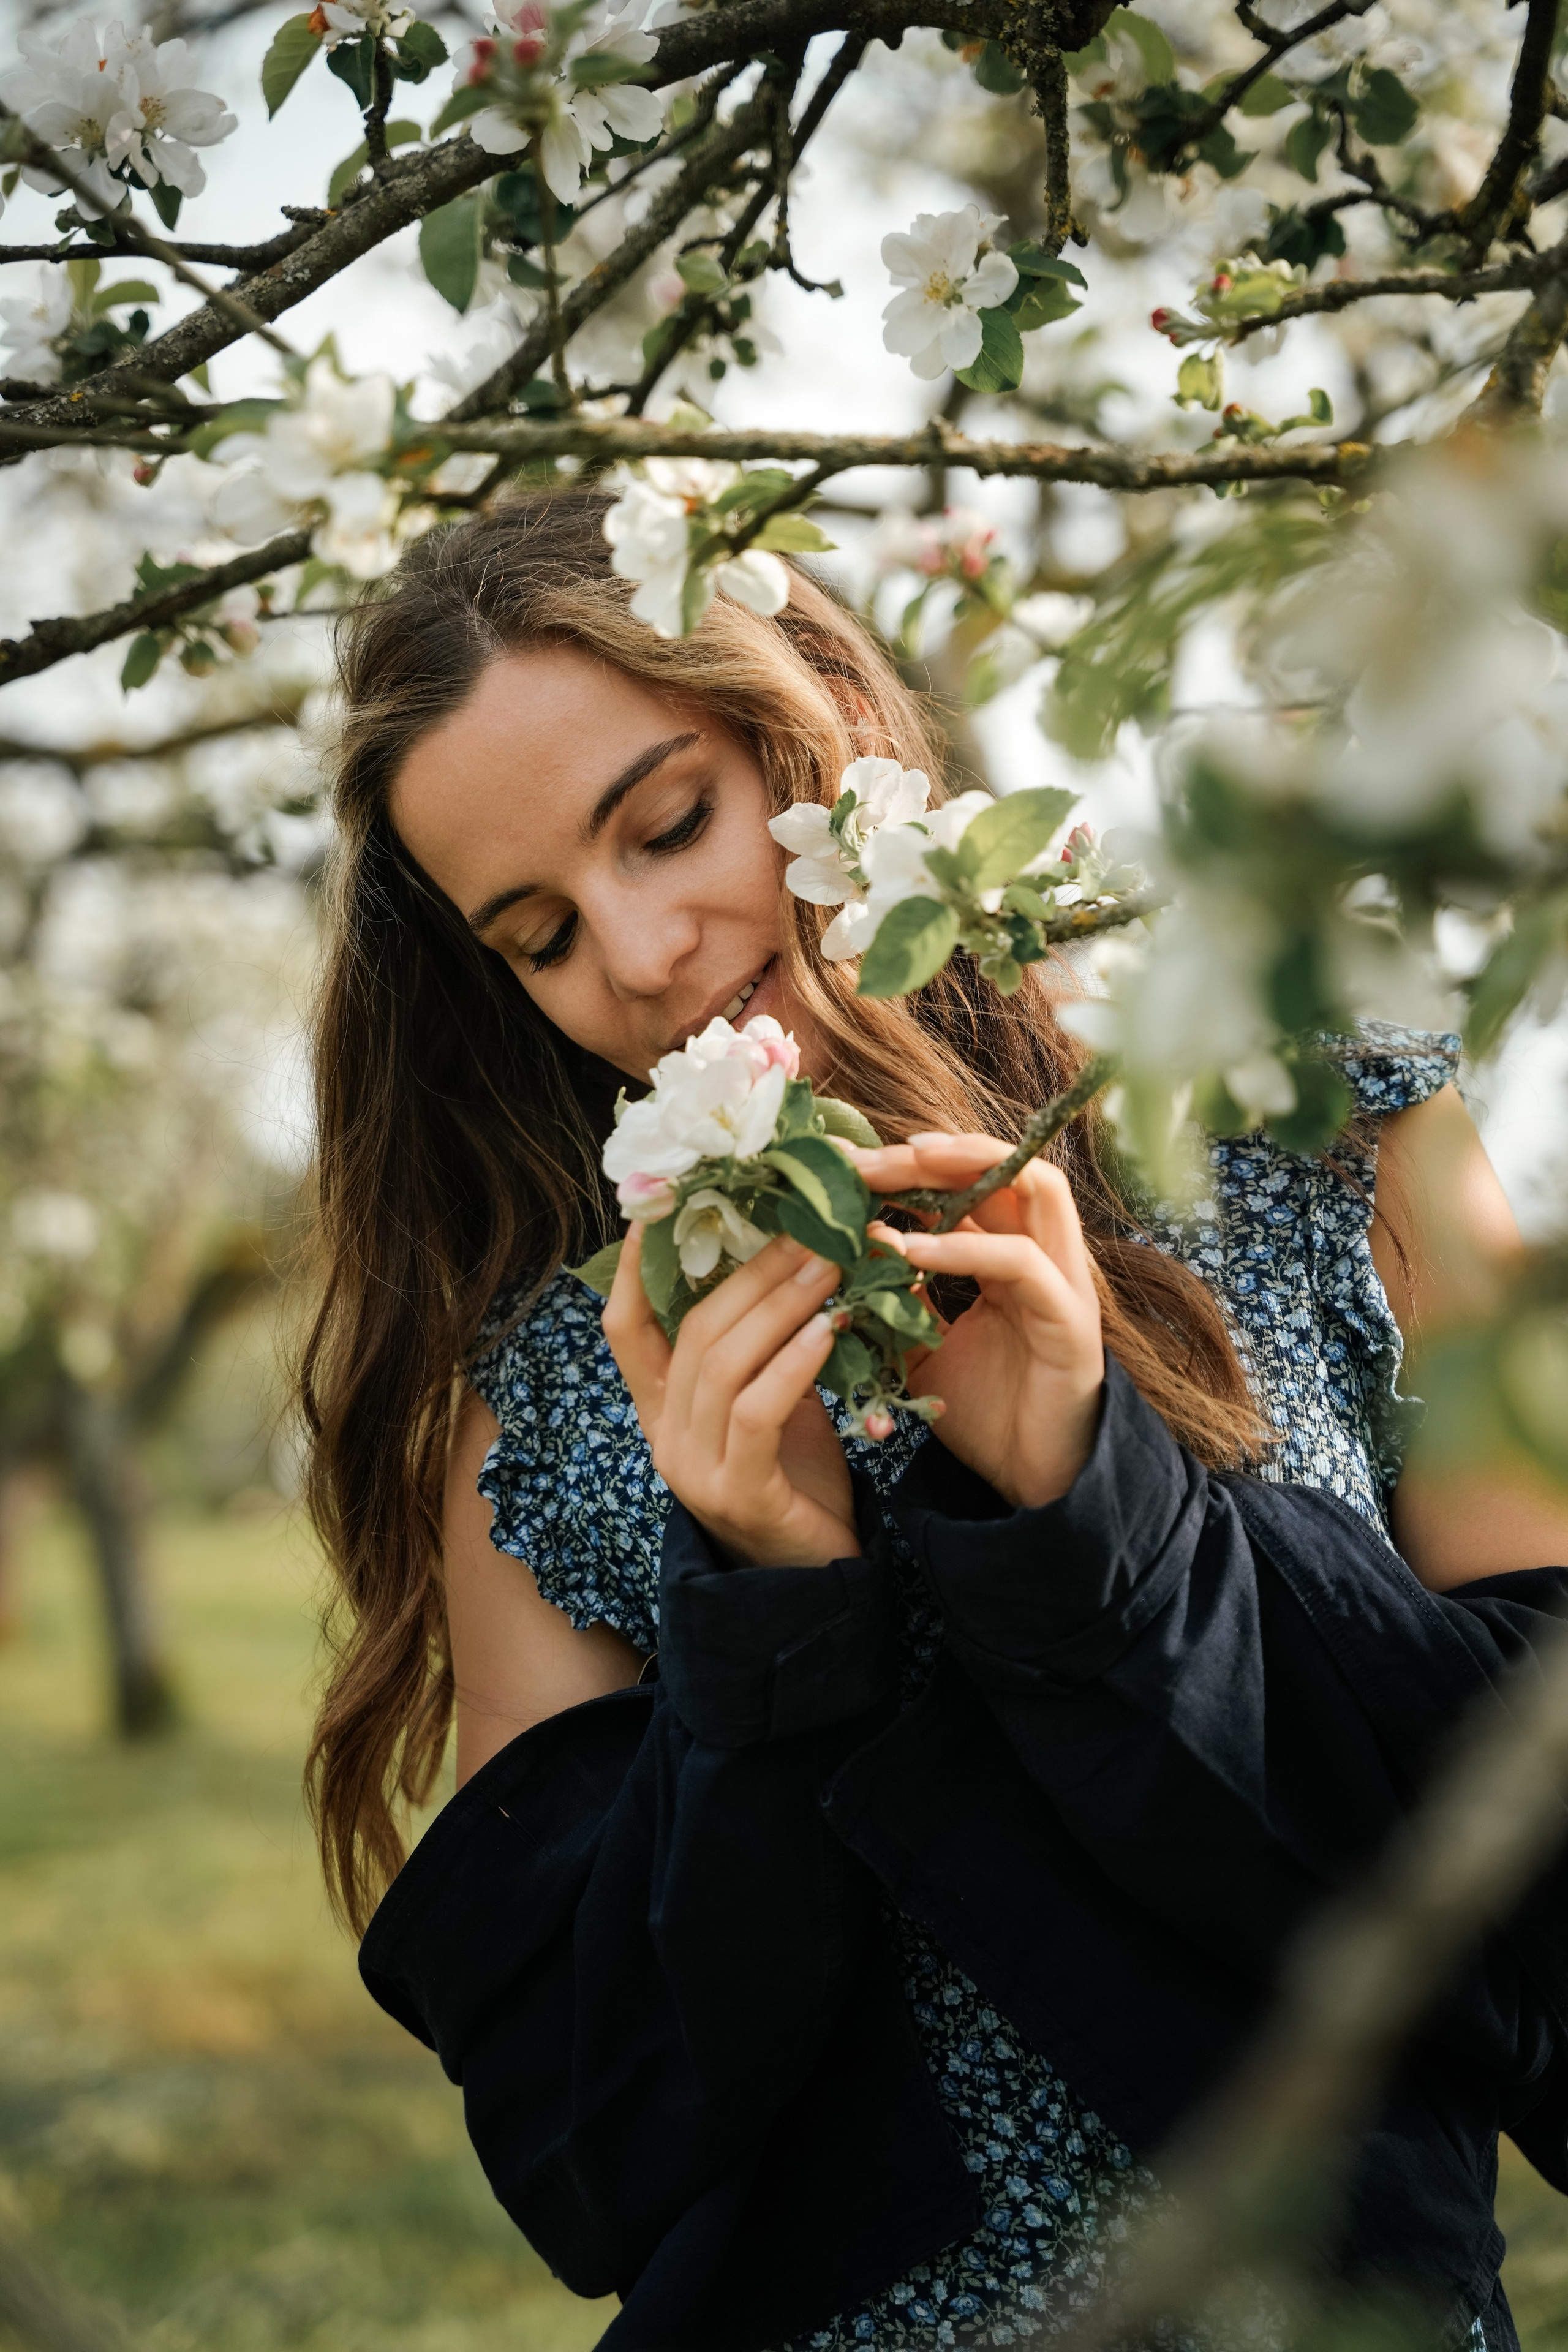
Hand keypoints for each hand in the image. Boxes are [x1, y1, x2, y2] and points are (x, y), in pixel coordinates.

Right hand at [602, 1227, 857, 1567]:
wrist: (821, 1579)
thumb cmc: (800, 1481)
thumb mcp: (777, 1402)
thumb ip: (770, 1346)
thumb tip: (800, 1257)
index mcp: (662, 1411)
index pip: (625, 1330)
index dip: (634, 1269)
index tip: (658, 1209)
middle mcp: (664, 1438)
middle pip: (693, 1331)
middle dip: (751, 1271)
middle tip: (808, 1227)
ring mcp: (694, 1469)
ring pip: (723, 1364)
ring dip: (780, 1305)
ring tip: (829, 1264)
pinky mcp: (736, 1494)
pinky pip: (756, 1412)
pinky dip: (791, 1364)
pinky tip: (829, 1328)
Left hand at [847, 1132, 1104, 1510]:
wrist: (1029, 1483)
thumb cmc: (984, 1412)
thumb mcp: (919, 1346)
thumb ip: (894, 1298)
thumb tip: (844, 1254)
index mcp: (1008, 1256)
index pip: (969, 1184)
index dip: (910, 1165)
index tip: (844, 1164)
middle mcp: (1044, 1255)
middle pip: (1001, 1168)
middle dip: (931, 1153)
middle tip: (864, 1159)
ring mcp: (1063, 1282)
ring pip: (1035, 1187)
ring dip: (967, 1168)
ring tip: (902, 1167)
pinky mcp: (1070, 1318)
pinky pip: (1022, 1262)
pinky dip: (965, 1246)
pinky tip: (909, 1247)